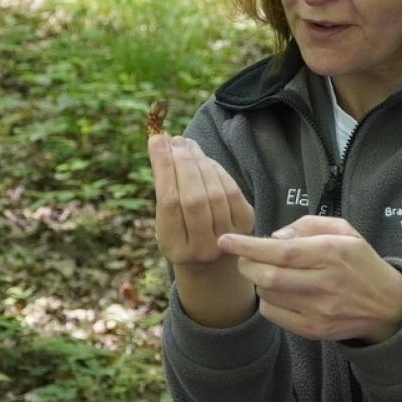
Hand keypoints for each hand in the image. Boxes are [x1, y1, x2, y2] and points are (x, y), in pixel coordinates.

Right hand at [149, 135, 254, 267]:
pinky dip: (217, 171)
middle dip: (183, 163)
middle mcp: (202, 249)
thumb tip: (161, 142)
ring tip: (187, 144)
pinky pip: (231, 191)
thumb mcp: (166, 221)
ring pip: (214, 193)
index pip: (168, 203)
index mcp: (174, 248)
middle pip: (194, 198)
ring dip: (200, 163)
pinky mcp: (246, 226)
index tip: (156, 141)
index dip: (164, 168)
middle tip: (174, 139)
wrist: (212, 262)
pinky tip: (205, 159)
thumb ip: (164, 188)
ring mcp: (227, 239)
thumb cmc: (181, 234)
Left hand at [216, 216, 401, 343]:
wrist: (386, 304)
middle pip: (268, 276)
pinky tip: (277, 292)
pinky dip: (266, 300)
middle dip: (246, 264)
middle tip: (244, 257)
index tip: (226, 240)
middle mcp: (325, 283)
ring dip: (257, 281)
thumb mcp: (342, 230)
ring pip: (268, 295)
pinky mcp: (314, 330)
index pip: (281, 251)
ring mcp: (319, 310)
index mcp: (332, 253)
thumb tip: (273, 238)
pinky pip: (274, 315)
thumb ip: (305, 225)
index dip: (248, 246)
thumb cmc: (358, 261)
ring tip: (265, 272)